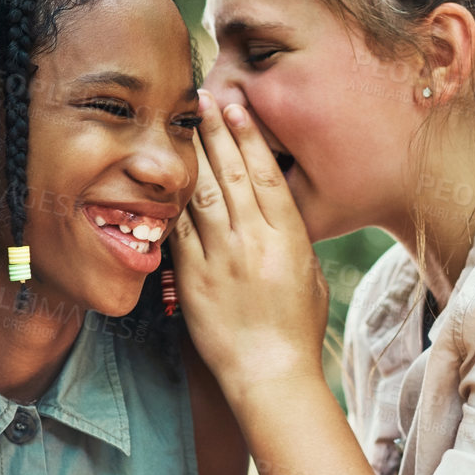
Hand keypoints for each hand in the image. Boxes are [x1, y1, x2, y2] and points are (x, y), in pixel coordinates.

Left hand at [170, 90, 330, 396]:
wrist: (270, 375)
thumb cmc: (298, 331)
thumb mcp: (311, 277)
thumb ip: (293, 240)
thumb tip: (278, 211)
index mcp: (290, 241)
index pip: (268, 176)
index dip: (250, 138)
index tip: (238, 108)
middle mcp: (255, 243)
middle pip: (234, 175)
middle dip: (217, 133)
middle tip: (204, 99)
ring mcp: (222, 261)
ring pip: (204, 195)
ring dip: (193, 156)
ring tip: (183, 125)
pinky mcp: (194, 280)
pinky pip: (178, 232)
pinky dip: (171, 202)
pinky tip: (164, 178)